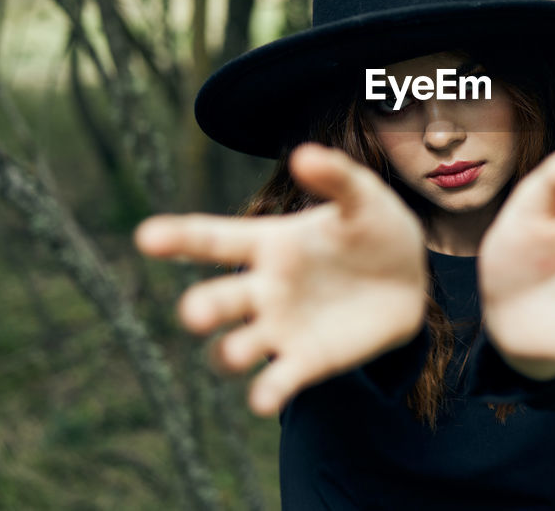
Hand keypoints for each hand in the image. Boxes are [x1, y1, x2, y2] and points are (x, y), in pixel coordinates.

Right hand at [133, 143, 426, 415]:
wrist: (408, 277)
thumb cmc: (373, 228)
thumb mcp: (363, 197)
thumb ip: (336, 177)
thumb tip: (303, 155)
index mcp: (268, 242)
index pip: (213, 240)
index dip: (178, 238)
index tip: (146, 236)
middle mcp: (263, 288)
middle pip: (218, 300)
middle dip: (203, 307)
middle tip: (196, 312)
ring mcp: (281, 327)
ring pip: (236, 347)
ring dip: (229, 353)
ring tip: (235, 353)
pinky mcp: (308, 360)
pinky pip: (278, 381)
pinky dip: (267, 392)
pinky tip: (263, 400)